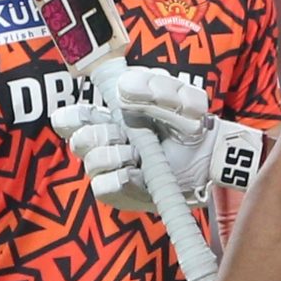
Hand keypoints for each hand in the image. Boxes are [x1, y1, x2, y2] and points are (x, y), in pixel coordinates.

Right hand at [52, 67, 264, 212]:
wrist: (209, 155)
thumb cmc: (191, 122)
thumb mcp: (182, 97)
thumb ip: (156, 87)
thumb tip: (122, 88)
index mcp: (112, 115)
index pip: (75, 117)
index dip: (71, 117)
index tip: (83, 116)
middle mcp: (107, 141)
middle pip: (77, 139)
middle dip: (99, 134)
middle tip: (124, 135)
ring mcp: (113, 169)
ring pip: (91, 162)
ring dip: (114, 155)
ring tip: (138, 154)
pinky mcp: (120, 193)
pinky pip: (102, 187)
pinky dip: (118, 178)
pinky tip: (136, 173)